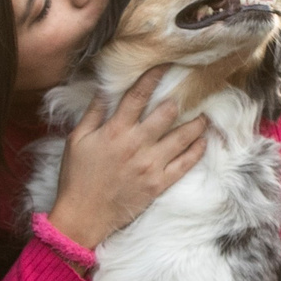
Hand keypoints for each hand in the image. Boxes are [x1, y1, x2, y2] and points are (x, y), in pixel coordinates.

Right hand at [47, 66, 206, 250]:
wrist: (83, 216)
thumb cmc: (76, 177)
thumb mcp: (77, 140)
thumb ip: (93, 113)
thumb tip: (104, 89)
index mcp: (115, 131)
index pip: (138, 96)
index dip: (153, 77)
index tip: (165, 65)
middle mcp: (136, 144)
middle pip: (166, 113)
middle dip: (179, 99)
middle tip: (191, 90)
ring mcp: (151, 165)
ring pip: (182, 137)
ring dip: (196, 123)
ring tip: (204, 115)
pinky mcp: (159, 184)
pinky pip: (184, 164)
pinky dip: (197, 151)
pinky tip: (203, 142)